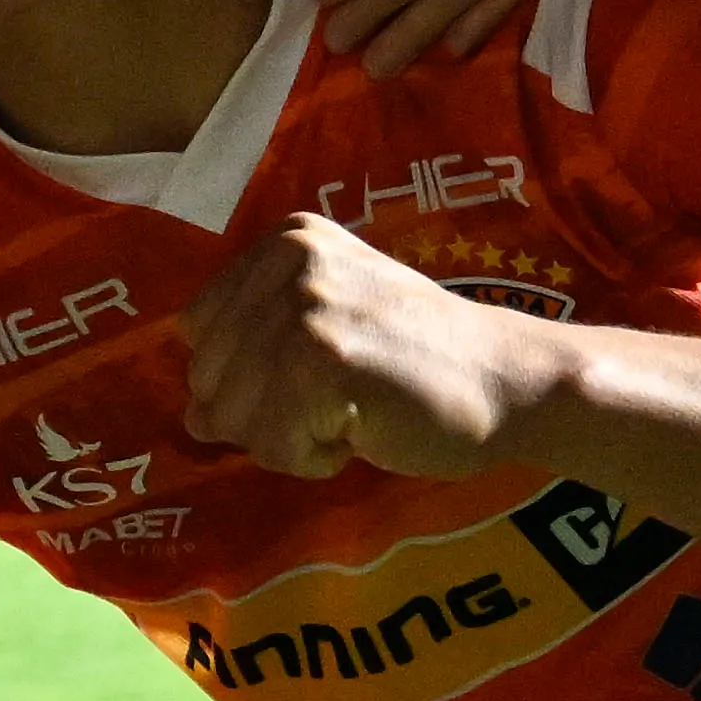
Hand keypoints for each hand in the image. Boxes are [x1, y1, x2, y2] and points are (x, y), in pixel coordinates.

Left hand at [179, 208, 580, 482]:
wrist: (507, 379)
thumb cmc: (417, 361)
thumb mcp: (324, 331)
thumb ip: (252, 358)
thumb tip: (193, 418)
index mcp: (284, 242)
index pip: (199, 330)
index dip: (245, 375)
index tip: (318, 369)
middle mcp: (288, 262)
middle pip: (209, 378)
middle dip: (263, 412)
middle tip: (340, 396)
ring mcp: (303, 310)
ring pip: (233, 419)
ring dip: (290, 438)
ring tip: (353, 409)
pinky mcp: (320, 364)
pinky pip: (270, 446)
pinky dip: (312, 458)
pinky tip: (362, 427)